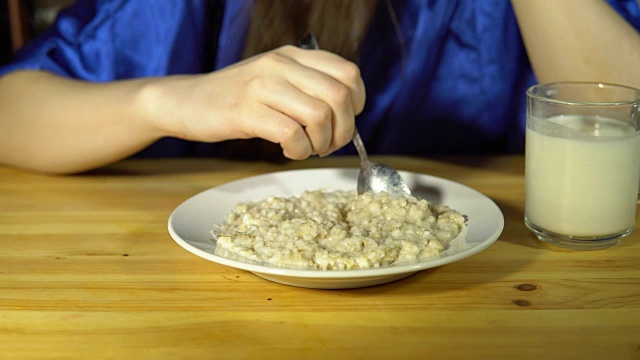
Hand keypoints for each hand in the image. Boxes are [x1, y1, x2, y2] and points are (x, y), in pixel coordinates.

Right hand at [145, 45, 365, 158]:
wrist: (186, 102)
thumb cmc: (236, 98)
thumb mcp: (275, 80)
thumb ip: (307, 88)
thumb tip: (346, 118)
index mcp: (293, 55)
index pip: (348, 72)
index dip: (357, 102)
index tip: (345, 120)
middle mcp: (281, 64)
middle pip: (339, 96)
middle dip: (344, 130)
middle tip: (328, 145)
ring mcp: (263, 86)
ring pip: (319, 115)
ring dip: (321, 143)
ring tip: (307, 149)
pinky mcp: (246, 111)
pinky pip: (291, 134)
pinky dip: (299, 150)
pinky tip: (288, 150)